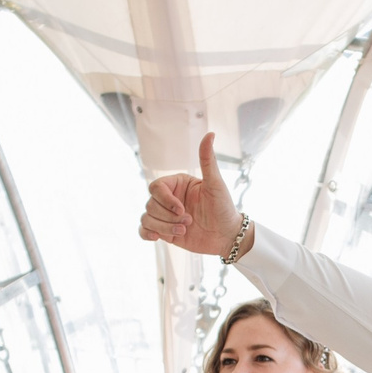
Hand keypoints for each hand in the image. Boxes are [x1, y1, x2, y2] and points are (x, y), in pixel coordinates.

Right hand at [137, 132, 243, 258]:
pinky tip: (158, 238)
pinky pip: (144, 230)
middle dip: (168, 217)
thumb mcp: (215, 184)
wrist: (227, 236)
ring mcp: (165, 216)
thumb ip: (208, 160)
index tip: (182, 210)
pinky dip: (147, 234)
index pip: (156, 187)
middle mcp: (169, 199)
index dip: (165, 200)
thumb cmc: (224, 207)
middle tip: (190, 221)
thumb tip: (210, 134)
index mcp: (177, 184)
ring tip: (184, 230)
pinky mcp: (164, 231)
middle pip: (150, 204)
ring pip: (146, 218)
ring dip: (164, 228)